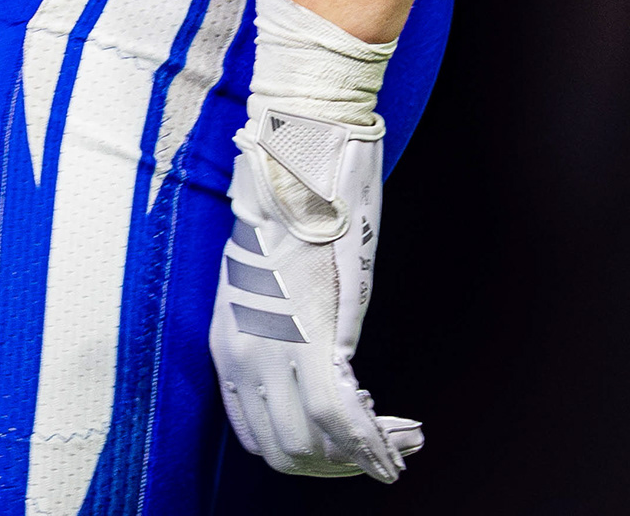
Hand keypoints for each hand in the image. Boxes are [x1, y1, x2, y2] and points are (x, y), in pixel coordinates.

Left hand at [211, 108, 422, 481]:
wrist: (293, 163)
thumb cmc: (286, 210)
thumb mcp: (265, 285)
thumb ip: (279, 330)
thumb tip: (308, 357)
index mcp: (229, 347)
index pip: (257, 437)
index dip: (305, 455)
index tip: (342, 449)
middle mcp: (244, 360)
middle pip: (285, 453)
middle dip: (337, 466)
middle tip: (380, 450)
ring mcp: (275, 352)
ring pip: (314, 447)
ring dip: (361, 455)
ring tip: (399, 438)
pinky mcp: (314, 337)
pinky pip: (343, 420)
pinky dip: (375, 443)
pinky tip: (399, 443)